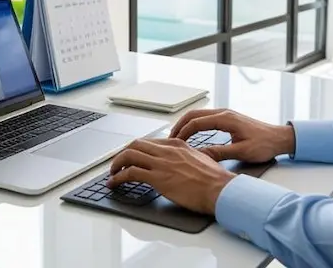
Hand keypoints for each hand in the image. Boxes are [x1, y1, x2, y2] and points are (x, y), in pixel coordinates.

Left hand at [108, 138, 235, 214]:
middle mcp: (167, 150)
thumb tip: (180, 164)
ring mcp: (161, 163)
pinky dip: (118, 177)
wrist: (220, 190)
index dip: (137, 150)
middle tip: (118, 163)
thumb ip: (186, 158)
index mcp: (177, 144)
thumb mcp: (200, 160)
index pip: (150, 142)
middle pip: (136, 145)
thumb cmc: (215, 180)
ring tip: (112, 173)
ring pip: (129, 155)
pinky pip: (130, 173)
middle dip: (123, 154)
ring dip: (116, 164)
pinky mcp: (157, 177)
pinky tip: (114, 183)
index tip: (132, 157)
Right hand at [170, 109, 295, 162]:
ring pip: (199, 115)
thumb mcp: (241, 152)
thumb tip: (199, 156)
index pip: (196, 122)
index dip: (183, 132)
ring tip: (177, 137)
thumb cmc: (265, 145)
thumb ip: (219, 153)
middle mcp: (224, 113)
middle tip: (169, 139)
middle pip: (194, 114)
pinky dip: (194, 125)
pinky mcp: (228, 119)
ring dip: (186, 124)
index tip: (174, 143)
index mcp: (226, 119)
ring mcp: (226, 114)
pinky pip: (206, 118)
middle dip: (180, 126)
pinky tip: (191, 134)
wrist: (280, 138)